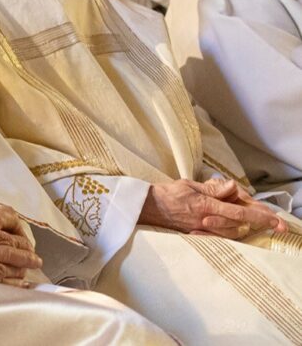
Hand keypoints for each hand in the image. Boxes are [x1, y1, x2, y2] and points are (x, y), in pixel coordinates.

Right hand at [139, 178, 284, 237]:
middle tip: (266, 219)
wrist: (145, 208)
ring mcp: (200, 229)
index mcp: (206, 206)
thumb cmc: (165, 194)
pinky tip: (229, 225)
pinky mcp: (195, 234)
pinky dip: (228, 230)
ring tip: (241, 216)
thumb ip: (213, 188)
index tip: (276, 221)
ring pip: (230, 232)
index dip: (260, 217)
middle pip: (238, 225)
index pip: (239, 213)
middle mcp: (205, 220)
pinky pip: (218, 235)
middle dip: (252, 221)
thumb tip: (233, 187)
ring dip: (239, 225)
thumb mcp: (189, 185)